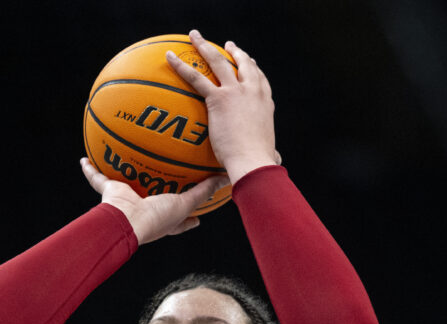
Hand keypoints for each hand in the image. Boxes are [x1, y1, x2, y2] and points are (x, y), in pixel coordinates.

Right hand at [81, 158, 227, 244]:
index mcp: (163, 219)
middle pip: (152, 198)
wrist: (127, 221)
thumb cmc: (155, 219)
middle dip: (156, 190)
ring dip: (123, 174)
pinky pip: (98, 178)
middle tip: (165, 177)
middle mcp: (144, 210)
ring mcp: (126, 201)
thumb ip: (203, 191)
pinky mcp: (110, 192)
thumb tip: (225, 178)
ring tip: (126, 158)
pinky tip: (86, 157)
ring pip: (125, 185)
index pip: (180, 219)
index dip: (190, 217)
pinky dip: (91, 169)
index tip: (200, 216)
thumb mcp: (184, 204)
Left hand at [166, 30, 280, 183]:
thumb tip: (276, 160)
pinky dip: (181, 66)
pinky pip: (196, 78)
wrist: (253, 161)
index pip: (259, 79)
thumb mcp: (270, 153)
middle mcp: (252, 91)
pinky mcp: (219, 98)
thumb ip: (271, 153)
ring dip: (204, 46)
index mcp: (265, 103)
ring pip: (218, 62)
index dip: (253, 68)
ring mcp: (236, 92)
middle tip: (227, 45)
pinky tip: (170, 57)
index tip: (249, 62)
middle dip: (235, 52)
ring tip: (194, 36)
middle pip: (243, 64)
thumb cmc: (260, 163)